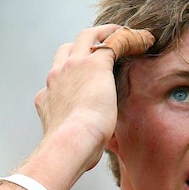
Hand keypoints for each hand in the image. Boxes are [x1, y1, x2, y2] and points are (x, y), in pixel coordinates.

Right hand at [33, 24, 123, 175]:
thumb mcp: (70, 142)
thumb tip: (90, 156)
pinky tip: (141, 39)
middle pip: (67, 49)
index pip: (57, 77)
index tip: (85, 76)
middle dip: (83, 46)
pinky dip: (126, 38)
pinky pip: (112, 42)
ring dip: (104, 33)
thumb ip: (79, 140)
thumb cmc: (74, 152)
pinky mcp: (94, 64)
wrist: (72, 142)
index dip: (70, 73)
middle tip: (103, 45)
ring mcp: (73, 67)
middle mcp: (56, 77)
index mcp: (47, 97)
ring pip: (87, 37)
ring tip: (122, 33)